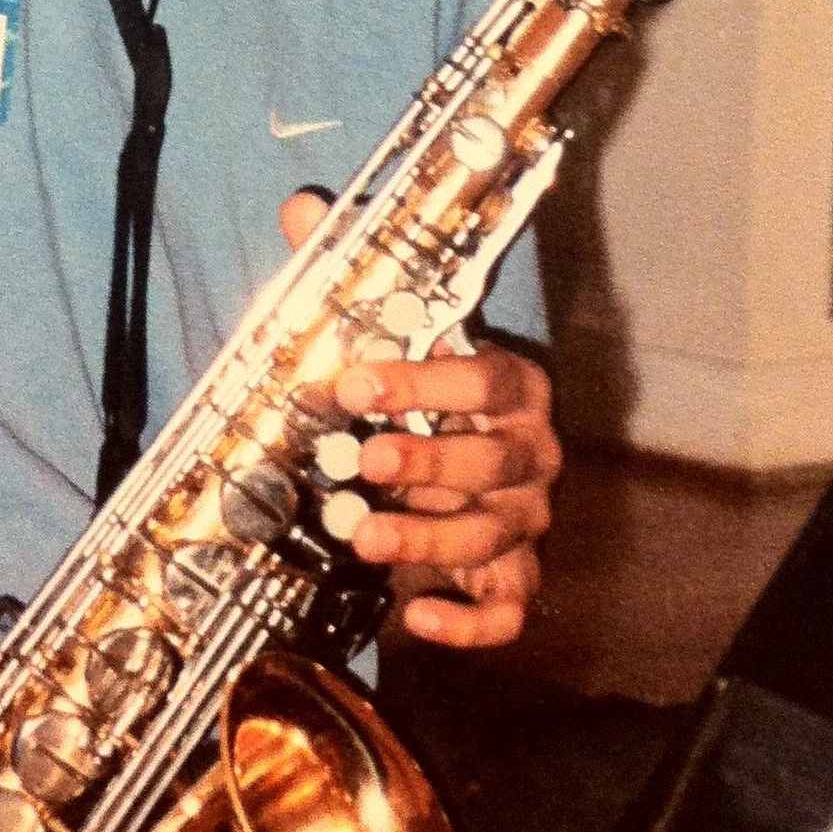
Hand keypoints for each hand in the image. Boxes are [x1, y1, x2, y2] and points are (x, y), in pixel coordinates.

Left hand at [276, 192, 559, 648]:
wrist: (454, 468)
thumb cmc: (424, 399)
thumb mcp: (387, 338)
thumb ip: (350, 279)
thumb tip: (302, 208)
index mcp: (513, 389)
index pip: (490, 381)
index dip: (428, 382)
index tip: (357, 382)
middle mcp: (530, 456)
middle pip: (496, 465)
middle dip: (429, 462)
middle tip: (364, 459)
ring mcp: (526, 521)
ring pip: (493, 537)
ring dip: (429, 540)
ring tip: (365, 537)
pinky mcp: (513, 578)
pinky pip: (508, 610)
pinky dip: (469, 623)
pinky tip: (418, 618)